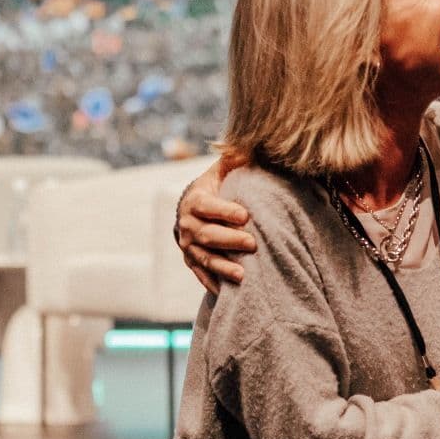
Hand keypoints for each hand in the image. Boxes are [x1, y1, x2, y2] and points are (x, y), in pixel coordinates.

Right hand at [174, 152, 254, 291]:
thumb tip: (247, 145)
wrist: (194, 207)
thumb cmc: (217, 185)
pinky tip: (227, 293)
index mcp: (195, 200)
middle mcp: (187, 225)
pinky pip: (201, 274)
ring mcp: (188, 246)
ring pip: (204, 258)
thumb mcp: (223, 170)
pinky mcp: (191, 261)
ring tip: (242, 275)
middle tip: (252, 243)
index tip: (246, 215)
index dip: (224, 210)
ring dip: (222, 267)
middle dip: (229, 240)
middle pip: (207, 235)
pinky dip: (213, 283)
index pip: (208, 206)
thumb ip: (234, 158)